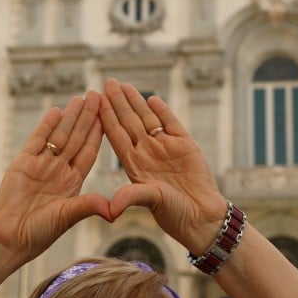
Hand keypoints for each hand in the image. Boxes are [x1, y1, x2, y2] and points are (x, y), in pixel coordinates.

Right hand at [0, 92, 111, 261]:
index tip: (110, 116)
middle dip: (88, 117)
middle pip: (77, 138)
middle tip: (99, 96)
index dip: (99, 133)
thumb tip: (113, 210)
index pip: (89, 151)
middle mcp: (59, 170)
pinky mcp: (23, 163)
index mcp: (73, 181)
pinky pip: (37, 141)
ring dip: (70, 117)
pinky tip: (57, 111)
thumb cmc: (39, 232)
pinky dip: (46, 126)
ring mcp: (41, 165)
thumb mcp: (68, 216)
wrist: (8, 237)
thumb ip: (88, 207)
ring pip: (59, 135)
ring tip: (82, 98)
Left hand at [100, 78, 228, 252]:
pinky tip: (153, 99)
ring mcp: (165, 147)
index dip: (106, 117)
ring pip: (148, 119)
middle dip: (118, 102)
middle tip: (107, 82)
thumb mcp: (150, 202)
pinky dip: (163, 111)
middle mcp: (147, 153)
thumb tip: (111, 208)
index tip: (95, 100)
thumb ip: (131, 197)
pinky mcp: (185, 145)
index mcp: (134, 164)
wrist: (202, 215)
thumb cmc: (174, 213)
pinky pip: (171, 124)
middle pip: (129, 122)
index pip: (116, 135)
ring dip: (137, 102)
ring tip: (124, 85)